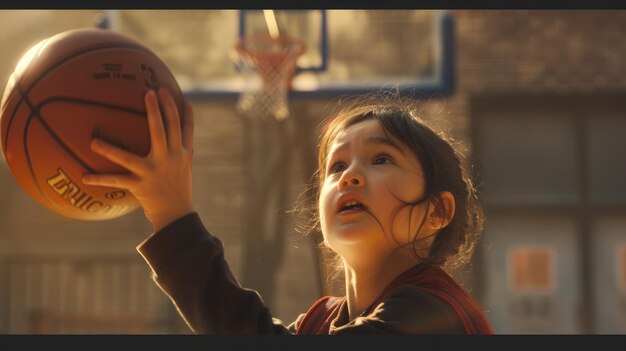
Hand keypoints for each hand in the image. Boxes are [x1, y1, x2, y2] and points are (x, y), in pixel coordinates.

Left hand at [82, 87, 194, 232]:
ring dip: (109, 150)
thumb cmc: (179, 188)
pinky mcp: (141, 186)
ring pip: (129, 158)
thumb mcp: (184, 167)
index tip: (171, 91)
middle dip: (157, 110)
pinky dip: (100, 180)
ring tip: (93, 141)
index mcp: (182, 153)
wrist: (177, 215)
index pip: (185, 127)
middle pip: (165, 130)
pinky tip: (84, 177)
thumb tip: (173, 131)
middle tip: (148, 92)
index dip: (180, 109)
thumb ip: (179, 148)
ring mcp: (154, 172)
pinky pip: (116, 181)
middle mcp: (170, 159)